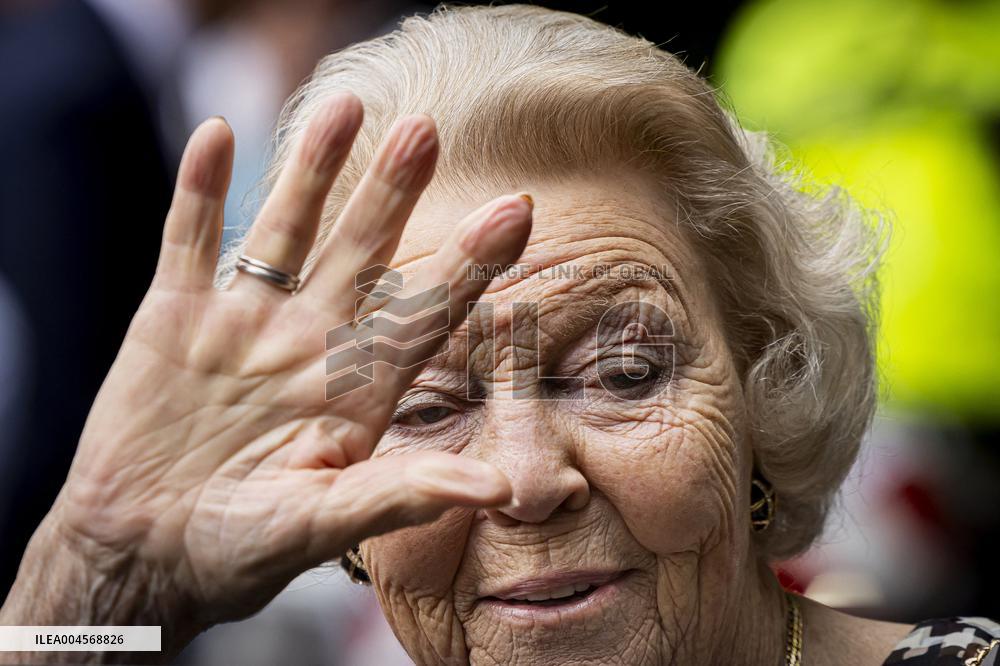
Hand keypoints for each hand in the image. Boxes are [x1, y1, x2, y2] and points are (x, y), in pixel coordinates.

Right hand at [3, 92, 529, 652]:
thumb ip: (402, 495)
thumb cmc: (240, 550)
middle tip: (427, 130)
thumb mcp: (323, 526)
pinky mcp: (175, 318)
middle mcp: (309, 341)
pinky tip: (216, 137)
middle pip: (362, 252)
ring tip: (345, 104)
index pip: (425, 313)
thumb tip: (496, 490)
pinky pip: (189, 240)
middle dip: (393, 192)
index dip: (472, 262)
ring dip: (311, 169)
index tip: (519, 210)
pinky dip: (199, 191)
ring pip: (285, 229)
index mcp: (356, 387)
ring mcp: (243, 323)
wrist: (142, 553)